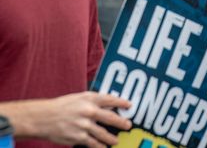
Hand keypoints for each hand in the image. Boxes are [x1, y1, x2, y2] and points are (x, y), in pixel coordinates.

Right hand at [6, 92, 131, 147]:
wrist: (42, 117)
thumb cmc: (61, 106)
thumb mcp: (79, 98)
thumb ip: (94, 101)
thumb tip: (110, 106)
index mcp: (89, 99)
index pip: (111, 99)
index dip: (122, 102)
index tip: (130, 106)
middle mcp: (89, 111)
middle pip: (111, 117)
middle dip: (121, 122)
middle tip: (128, 126)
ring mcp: (84, 125)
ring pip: (103, 133)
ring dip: (111, 138)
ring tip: (116, 141)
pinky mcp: (78, 137)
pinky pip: (93, 143)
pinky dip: (99, 146)